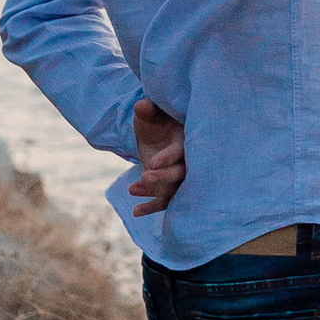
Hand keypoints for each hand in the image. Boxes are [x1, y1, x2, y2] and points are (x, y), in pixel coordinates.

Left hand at [128, 99, 186, 215]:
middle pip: (180, 174)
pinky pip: (165, 200)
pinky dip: (152, 207)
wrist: (157, 130)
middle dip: (163, 177)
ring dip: (153, 192)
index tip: (151, 164)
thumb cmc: (155, 118)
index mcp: (186, 139)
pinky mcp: (171, 186)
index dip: (168, 158)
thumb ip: (147, 109)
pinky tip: (136, 212)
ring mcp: (179, 175)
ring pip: (172, 189)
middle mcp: (187, 159)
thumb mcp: (149, 112)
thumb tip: (142, 106)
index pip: (181, 151)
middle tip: (144, 177)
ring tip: (131, 189)